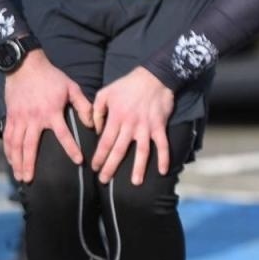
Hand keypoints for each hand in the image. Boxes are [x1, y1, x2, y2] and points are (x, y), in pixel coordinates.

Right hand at [1, 49, 92, 182]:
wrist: (25, 66)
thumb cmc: (52, 77)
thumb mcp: (72, 88)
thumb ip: (84, 105)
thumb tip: (93, 123)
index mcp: (51, 112)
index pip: (63, 135)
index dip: (71, 148)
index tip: (78, 161)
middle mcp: (33, 118)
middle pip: (30, 146)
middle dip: (30, 164)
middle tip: (30, 180)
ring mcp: (19, 118)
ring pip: (16, 145)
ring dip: (17, 162)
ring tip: (20, 176)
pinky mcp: (10, 116)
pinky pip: (7, 137)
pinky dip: (8, 151)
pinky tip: (11, 161)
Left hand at [90, 67, 175, 184]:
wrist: (154, 77)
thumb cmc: (128, 85)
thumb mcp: (105, 93)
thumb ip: (96, 111)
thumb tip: (95, 129)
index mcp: (116, 118)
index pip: (105, 142)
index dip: (99, 157)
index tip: (94, 168)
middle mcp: (130, 126)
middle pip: (119, 151)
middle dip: (110, 167)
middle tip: (104, 180)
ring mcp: (146, 127)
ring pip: (141, 152)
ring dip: (138, 168)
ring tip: (135, 182)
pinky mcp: (159, 127)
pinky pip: (162, 145)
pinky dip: (164, 158)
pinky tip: (163, 171)